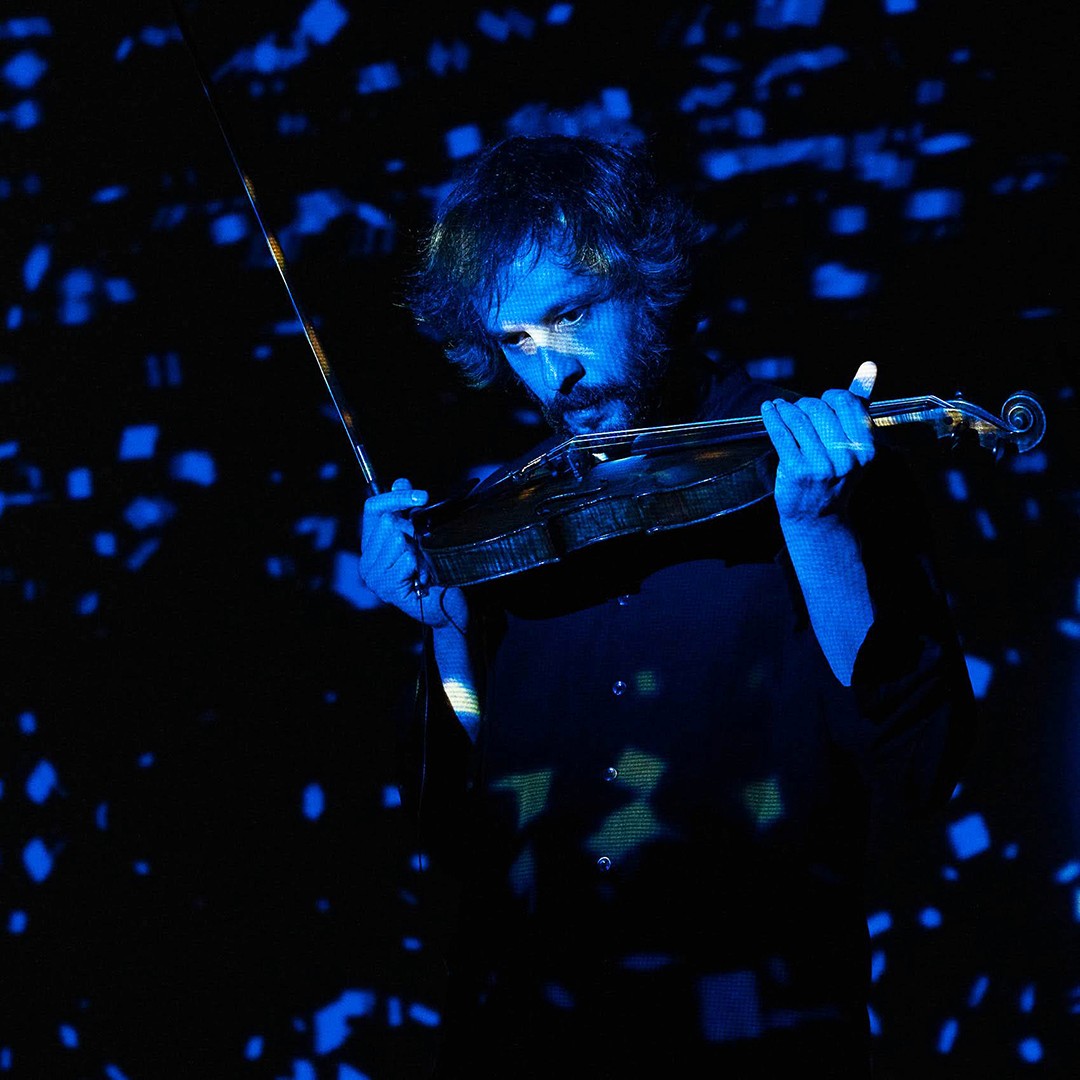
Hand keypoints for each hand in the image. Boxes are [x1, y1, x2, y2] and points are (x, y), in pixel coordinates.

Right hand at [359, 477, 467, 631]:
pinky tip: (423, 579)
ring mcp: (374, 576)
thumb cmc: (433, 569)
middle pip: (389, 523)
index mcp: (372, 543)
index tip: (423, 496)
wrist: (445, 605)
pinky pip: (407, 559)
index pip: (373, 507)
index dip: (396, 498)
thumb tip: (400, 482)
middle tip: (422, 551)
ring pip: (398, 541)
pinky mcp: (387, 588)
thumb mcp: (421, 534)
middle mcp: (367, 560)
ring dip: (419, 552)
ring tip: (423, 567)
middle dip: (413, 532)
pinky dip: (422, 566)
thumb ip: (407, 509)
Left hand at [761, 361, 876, 522]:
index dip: (830, 397)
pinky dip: (772, 416)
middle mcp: (846, 457)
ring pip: (798, 418)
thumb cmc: (836, 474)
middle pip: (818, 408)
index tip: (822, 404)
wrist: (817, 517)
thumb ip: (861, 404)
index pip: (846, 402)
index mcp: (866, 448)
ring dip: (785, 409)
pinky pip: (780, 432)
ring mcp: (821, 465)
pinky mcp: (797, 470)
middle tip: (799, 412)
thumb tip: (869, 366)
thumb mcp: (855, 444)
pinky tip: (768, 409)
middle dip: (805, 405)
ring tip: (780, 408)